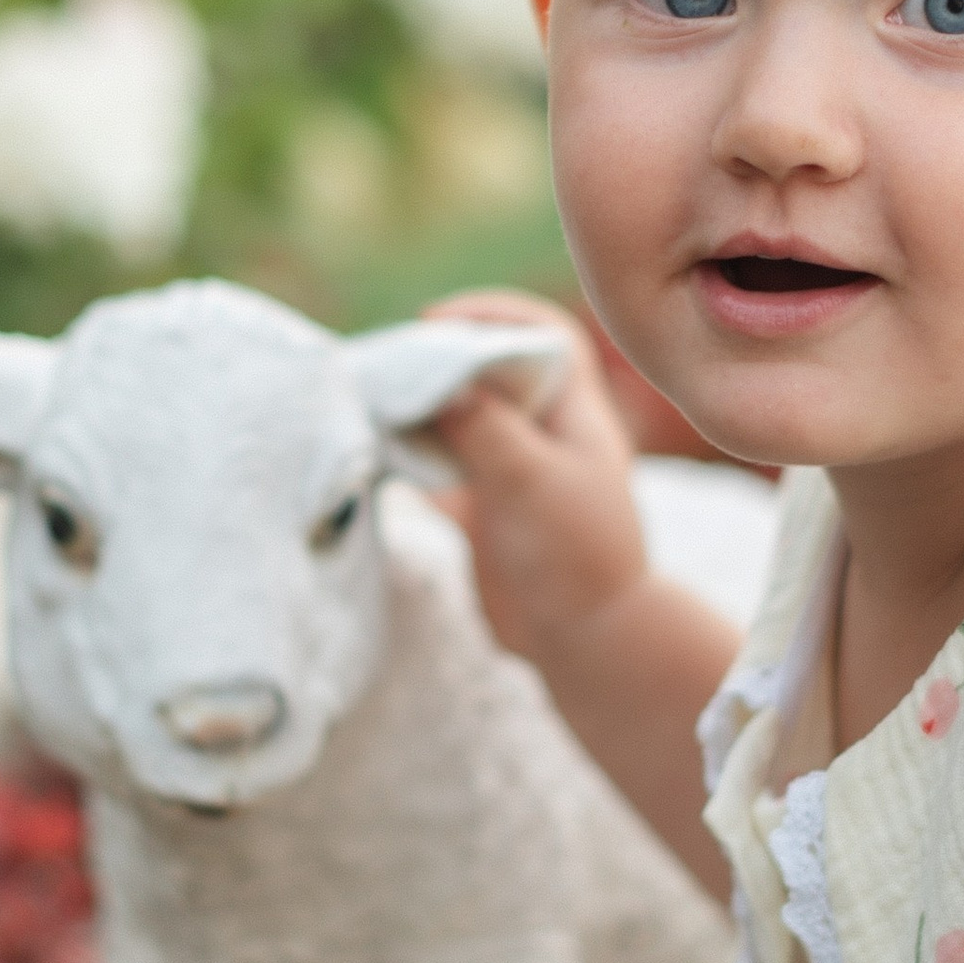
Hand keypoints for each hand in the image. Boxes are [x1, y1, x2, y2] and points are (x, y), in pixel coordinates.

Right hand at [417, 289, 646, 665]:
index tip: (437, 322)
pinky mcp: (491, 512)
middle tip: (393, 363)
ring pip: (465, 419)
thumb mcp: (529, 482)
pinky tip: (380, 454)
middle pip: (494, 371)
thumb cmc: (573, 560)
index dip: (493, 314)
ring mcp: (517, 473)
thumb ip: (484, 425)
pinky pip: (446, 468)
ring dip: (423, 407)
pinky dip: (414, 456)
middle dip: (444, 358)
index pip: (542, 335)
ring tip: (376, 401)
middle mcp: (547, 436)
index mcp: (576, 415)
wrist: (587, 647)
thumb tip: (440, 375)